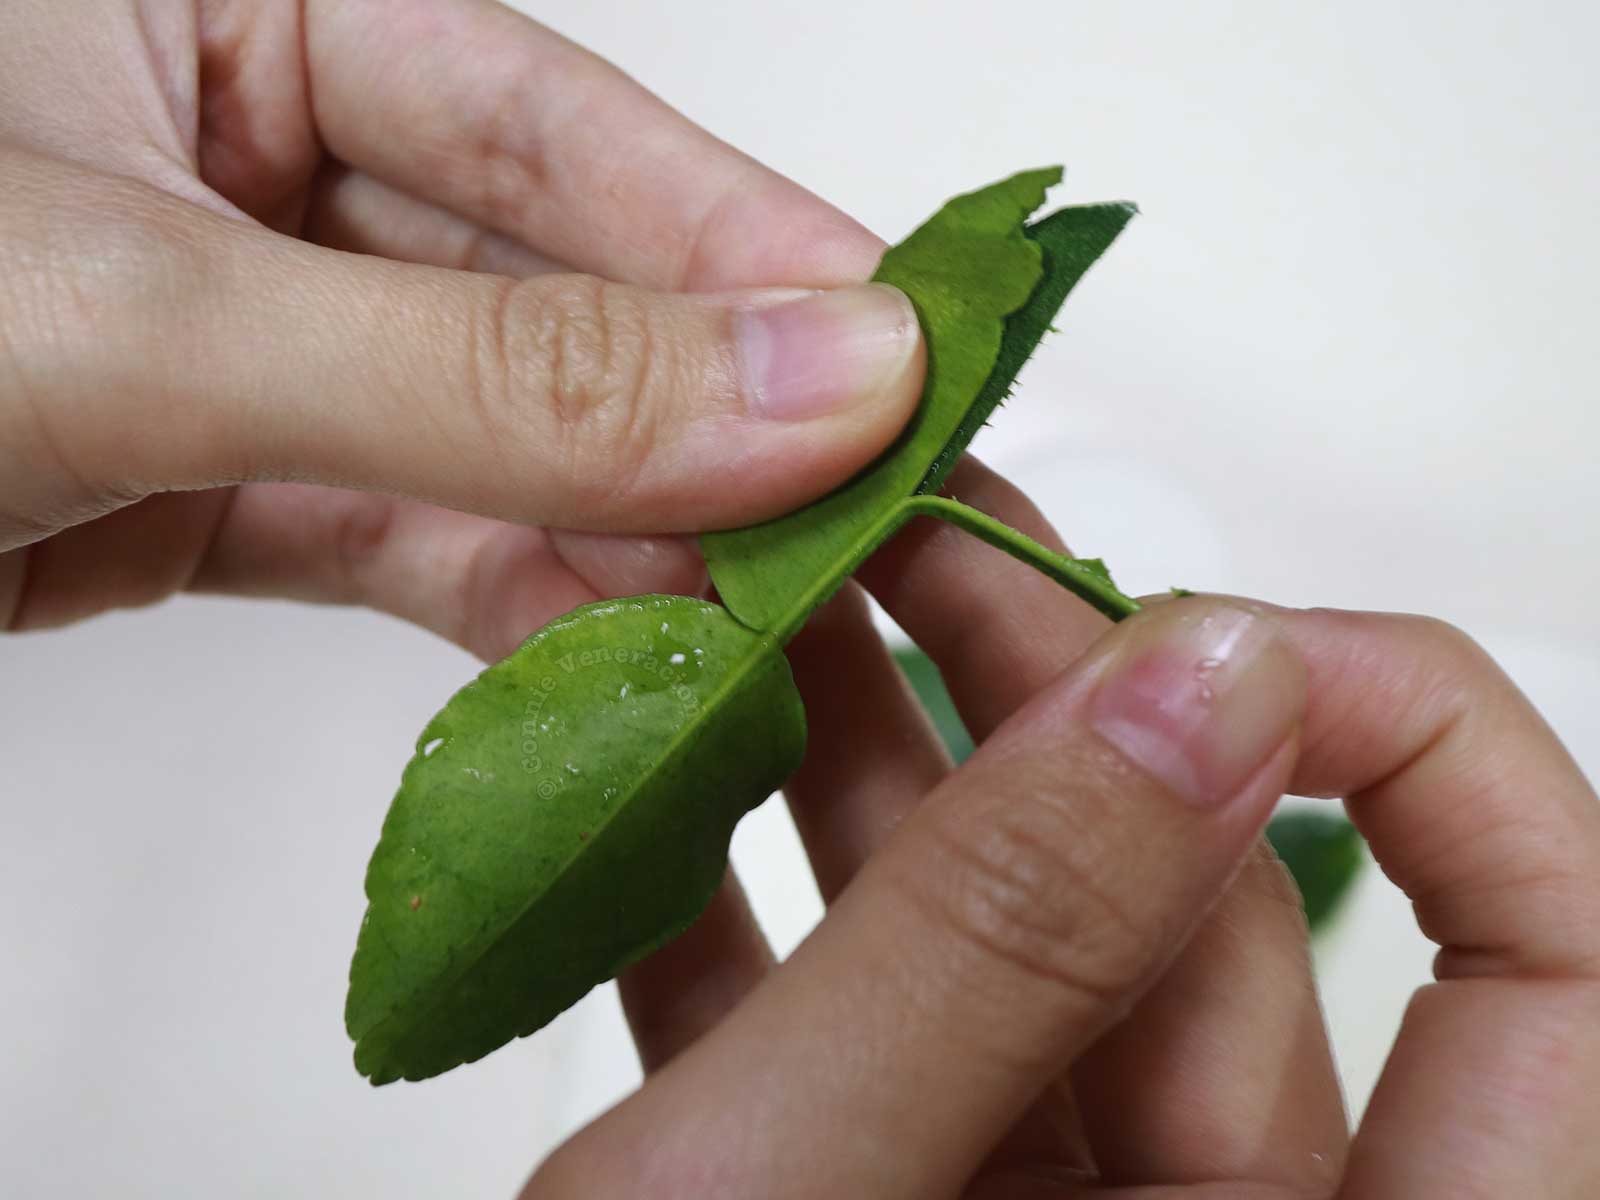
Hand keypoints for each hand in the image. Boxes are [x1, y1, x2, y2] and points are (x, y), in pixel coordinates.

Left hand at [0, 0, 921, 650]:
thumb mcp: (141, 310)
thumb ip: (490, 366)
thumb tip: (799, 378)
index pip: (571, 128)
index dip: (759, 253)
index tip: (917, 361)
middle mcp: (263, 145)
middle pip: (567, 294)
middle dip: (720, 427)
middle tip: (872, 530)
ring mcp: (256, 322)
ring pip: (509, 437)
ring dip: (634, 545)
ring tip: (770, 627)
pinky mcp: (226, 471)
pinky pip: (417, 532)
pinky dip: (518, 610)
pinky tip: (619, 667)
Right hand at [521, 458, 1599, 1197]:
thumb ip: (997, 948)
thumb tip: (1203, 670)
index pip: (1556, 985)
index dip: (1426, 749)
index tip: (1203, 631)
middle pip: (1198, 917)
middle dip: (1043, 693)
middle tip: (910, 551)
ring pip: (1007, 955)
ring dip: (872, 769)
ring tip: (764, 619)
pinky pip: (851, 1040)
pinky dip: (750, 912)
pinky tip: (660, 799)